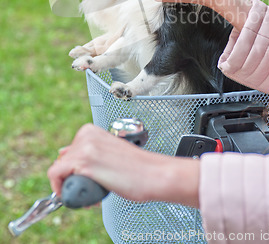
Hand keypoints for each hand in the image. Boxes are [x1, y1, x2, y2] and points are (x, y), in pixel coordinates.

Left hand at [47, 124, 199, 206]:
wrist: (153, 174)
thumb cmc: (136, 168)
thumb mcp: (108, 154)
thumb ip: (88, 152)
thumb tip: (63, 154)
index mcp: (91, 130)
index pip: (68, 153)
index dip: (76, 172)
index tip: (89, 180)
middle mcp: (86, 134)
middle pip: (62, 162)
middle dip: (73, 180)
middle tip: (94, 189)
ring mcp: (84, 146)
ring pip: (59, 171)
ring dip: (72, 188)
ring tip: (95, 193)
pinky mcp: (84, 160)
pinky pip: (56, 175)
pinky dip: (62, 190)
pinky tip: (82, 197)